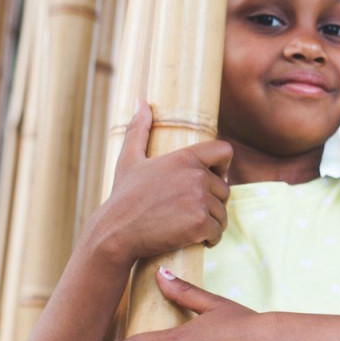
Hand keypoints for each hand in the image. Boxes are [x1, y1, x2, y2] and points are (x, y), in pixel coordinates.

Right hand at [91, 102, 232, 266]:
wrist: (115, 233)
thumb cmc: (122, 198)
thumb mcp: (128, 160)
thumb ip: (139, 129)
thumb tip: (141, 101)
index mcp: (184, 158)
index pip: (225, 151)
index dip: (222, 166)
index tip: (211, 179)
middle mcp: (196, 175)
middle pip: (225, 189)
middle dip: (212, 202)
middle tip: (188, 211)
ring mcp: (199, 200)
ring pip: (222, 213)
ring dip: (212, 222)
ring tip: (188, 225)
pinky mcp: (200, 223)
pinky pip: (218, 231)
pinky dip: (210, 239)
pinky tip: (195, 239)